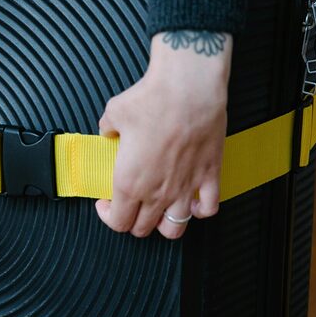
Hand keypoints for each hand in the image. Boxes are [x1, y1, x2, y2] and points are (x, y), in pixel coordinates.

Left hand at [96, 30, 231, 238]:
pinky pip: (208, 208)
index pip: (118, 221)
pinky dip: (199, 210)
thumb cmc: (150, 100)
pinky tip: (191, 201)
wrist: (187, 88)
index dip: (109, 216)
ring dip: (163, 223)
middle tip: (129, 203)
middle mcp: (157, 192)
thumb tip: (108, 131)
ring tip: (158, 209)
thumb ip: (107, 129)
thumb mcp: (113, 113)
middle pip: (142, 228)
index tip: (106, 202)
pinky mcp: (209, 176)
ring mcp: (185, 188)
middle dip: (132, 220)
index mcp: (129, 182)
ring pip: (173, 229)